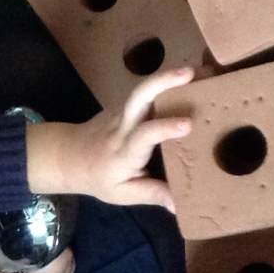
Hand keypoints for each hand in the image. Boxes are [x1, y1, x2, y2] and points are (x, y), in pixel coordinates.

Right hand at [0, 238, 74, 272]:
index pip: (64, 253)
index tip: (39, 227)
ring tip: (36, 245)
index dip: (54, 237)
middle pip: (69, 257)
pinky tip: (36, 258)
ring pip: (68, 265)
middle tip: (36, 234)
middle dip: (55, 243)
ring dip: (56, 253)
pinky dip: (55, 263)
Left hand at [24, 67, 196, 210]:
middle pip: (139, 96)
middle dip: (164, 81)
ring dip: (171, 76)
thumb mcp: (121, 193)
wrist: (69, 156)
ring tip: (204, 69)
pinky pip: (149, 91)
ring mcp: (124, 109)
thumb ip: (150, 194)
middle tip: (192, 73)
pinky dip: (171, 81)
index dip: (165, 128)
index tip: (188, 125)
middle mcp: (124, 124)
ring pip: (144, 88)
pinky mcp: (127, 103)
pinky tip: (194, 78)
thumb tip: (177, 204)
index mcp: (125, 150)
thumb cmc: (99, 176)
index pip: (144, 134)